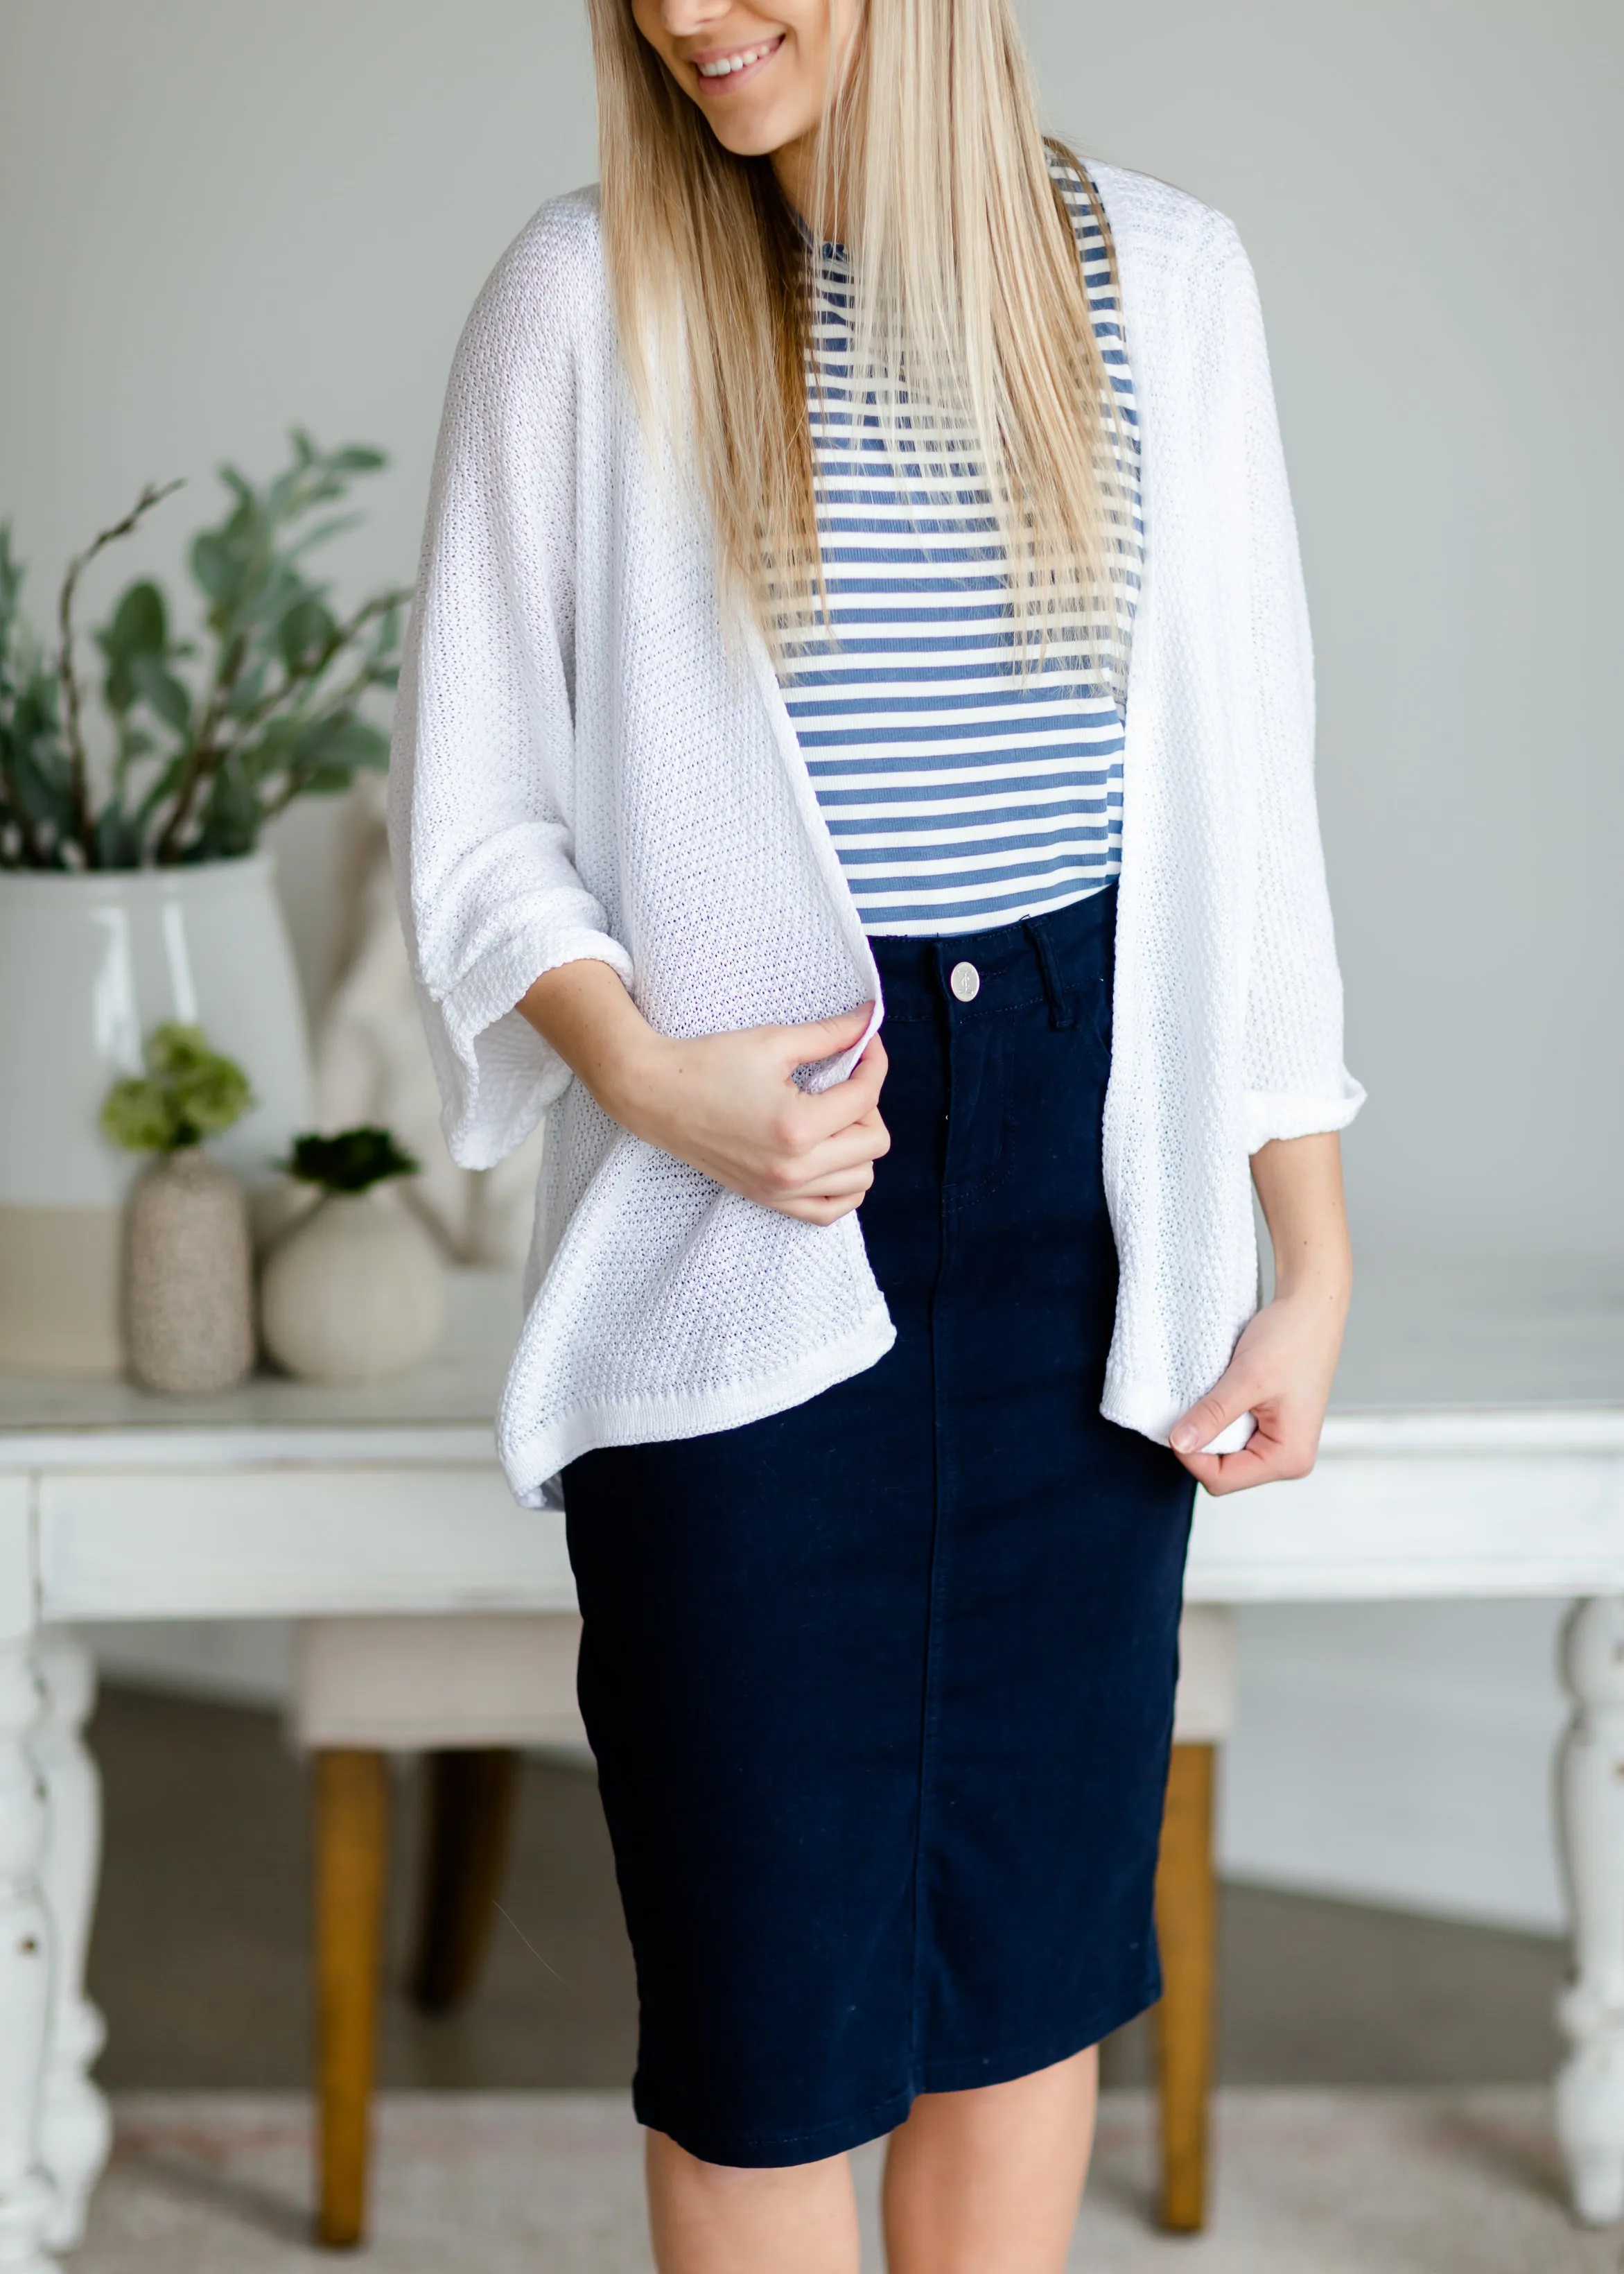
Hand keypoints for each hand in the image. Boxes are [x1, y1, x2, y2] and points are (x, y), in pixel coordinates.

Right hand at [515, 960, 888, 1226]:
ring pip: (861, 1180)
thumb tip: (869, 1019)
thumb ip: (830, 1034)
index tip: (863, 1042)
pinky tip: (829, 1154)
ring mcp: (782, 1191)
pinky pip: (831, 1210)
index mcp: (798, 1127)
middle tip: (843, 1080)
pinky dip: (842, 1184)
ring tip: (833, 1116)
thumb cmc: (709, 1063)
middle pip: (874, 1142)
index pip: (866, 1096)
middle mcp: (794, 1168)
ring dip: (859, 1145)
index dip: (873, 1061)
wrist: (655, 1096)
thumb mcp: (774, 1041)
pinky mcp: (769, 1200)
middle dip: (868, 1104)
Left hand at [1168, 1278, 1346, 1495]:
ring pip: (1225, 1452)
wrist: (1311, 1308)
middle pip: (1222, 1470)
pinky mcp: (1272, 1426)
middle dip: (1203, 1440)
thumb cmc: (1293, 1338)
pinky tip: (1224, 1393)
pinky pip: (1233, 1434)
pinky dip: (1220, 1417)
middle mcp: (1288, 1458)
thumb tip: (1180, 1442)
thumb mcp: (1246, 1378)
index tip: (1179, 1420)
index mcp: (1289, 1457)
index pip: (1221, 1479)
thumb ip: (1213, 1415)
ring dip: (1211, 1426)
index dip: (1192, 1454)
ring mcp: (1280, 1443)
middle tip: (1199, 1402)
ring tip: (1217, 1394)